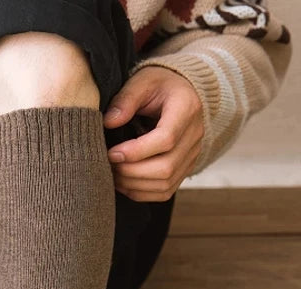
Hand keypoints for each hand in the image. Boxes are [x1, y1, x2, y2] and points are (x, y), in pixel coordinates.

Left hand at [103, 65, 204, 201]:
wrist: (179, 93)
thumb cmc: (158, 86)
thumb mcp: (142, 81)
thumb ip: (126, 99)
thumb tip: (109, 122)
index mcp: (187, 109)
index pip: (166, 139)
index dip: (136, 152)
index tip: (111, 153)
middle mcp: (194, 136)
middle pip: (165, 167)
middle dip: (131, 172)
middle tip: (108, 165)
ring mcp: (191, 156)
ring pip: (164, 184)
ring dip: (133, 185)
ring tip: (112, 174)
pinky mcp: (183, 170)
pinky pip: (163, 192)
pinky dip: (140, 192)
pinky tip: (123, 182)